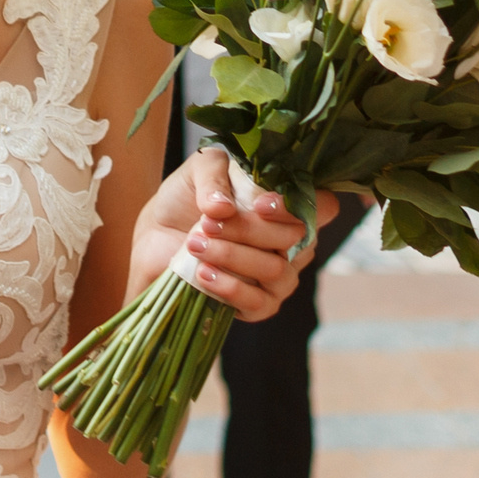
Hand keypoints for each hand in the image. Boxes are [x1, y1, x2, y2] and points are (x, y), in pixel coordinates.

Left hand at [134, 148, 334, 324]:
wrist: (154, 238)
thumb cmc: (185, 200)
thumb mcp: (196, 172)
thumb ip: (214, 175)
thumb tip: (224, 208)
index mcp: (287, 205)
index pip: (324, 206)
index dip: (297, 206)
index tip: (258, 205)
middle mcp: (292, 241)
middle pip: (298, 238)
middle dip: (249, 230)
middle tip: (207, 223)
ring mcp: (278, 276)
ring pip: (277, 271)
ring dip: (233, 256)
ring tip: (196, 244)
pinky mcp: (257, 305)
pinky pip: (260, 303)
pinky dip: (230, 288)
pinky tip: (203, 273)